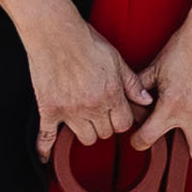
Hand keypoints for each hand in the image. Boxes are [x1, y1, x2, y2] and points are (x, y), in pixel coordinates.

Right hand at [16, 2, 141, 157]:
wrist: (55, 33)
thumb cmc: (87, 42)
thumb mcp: (117, 60)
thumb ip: (132, 83)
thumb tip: (146, 101)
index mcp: (111, 95)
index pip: (123, 125)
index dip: (122, 120)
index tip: (117, 113)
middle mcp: (92, 107)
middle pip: (105, 133)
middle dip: (105, 125)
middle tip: (100, 112)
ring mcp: (70, 111)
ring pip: (85, 138)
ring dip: (86, 131)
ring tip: (84, 119)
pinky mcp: (49, 109)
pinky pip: (46, 135)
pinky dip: (44, 148)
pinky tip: (44, 158)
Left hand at [126, 4, 191, 155]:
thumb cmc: (185, 46)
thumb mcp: (157, 67)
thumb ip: (142, 86)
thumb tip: (134, 98)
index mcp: (173, 106)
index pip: (150, 136)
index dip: (139, 141)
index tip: (138, 139)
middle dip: (189, 151)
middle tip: (179, 141)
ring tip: (190, 101)